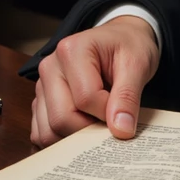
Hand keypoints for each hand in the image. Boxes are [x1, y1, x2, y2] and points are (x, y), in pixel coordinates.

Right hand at [30, 17, 159, 147]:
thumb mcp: (138, 64)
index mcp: (71, 50)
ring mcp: (43, 86)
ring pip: (48, 132)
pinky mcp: (41, 102)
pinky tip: (84, 128)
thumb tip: (121, 130)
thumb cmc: (129, 46)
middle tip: (111, 121)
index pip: (85, 98)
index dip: (108, 112)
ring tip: (98, 121)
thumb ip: (128, 96)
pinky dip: (63, 140)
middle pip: (61, 118)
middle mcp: (50, 67)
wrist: (123, 38)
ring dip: (75, 138)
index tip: (123, 109)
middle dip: (90, 130)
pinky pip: (43, 133)